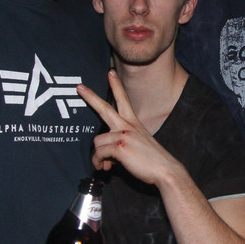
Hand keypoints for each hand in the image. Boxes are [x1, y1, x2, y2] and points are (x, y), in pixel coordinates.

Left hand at [76, 72, 187, 187]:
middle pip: (105, 108)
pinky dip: (99, 162)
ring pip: (97, 141)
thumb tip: (106, 157)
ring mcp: (123, 135)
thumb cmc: (152, 161)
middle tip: (79, 87)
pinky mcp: (120, 146)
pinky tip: (106, 167)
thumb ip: (120, 146)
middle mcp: (127, 126)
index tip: (110, 73)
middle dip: (91, 96)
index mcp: (133, 123)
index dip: (116, 85)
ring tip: (106, 164)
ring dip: (98, 156)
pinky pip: (99, 153)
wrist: (165, 170)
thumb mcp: (137, 146)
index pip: (123, 100)